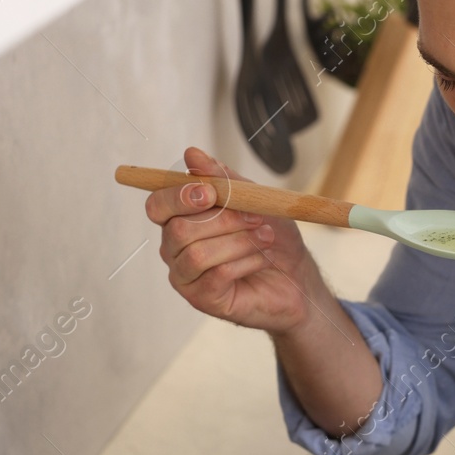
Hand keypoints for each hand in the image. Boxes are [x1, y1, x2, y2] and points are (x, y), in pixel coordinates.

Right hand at [146, 147, 323, 333]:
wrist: (296, 276)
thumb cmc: (270, 235)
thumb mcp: (252, 198)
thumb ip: (222, 179)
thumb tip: (191, 154)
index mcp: (179, 219)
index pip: (157, 206)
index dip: (178, 197)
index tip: (211, 192)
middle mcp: (175, 249)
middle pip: (178, 230)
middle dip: (223, 220)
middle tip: (257, 217)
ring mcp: (186, 277)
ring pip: (197, 255)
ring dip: (238, 242)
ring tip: (265, 238)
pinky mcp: (203, 300)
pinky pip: (216, 276)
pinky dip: (245, 262)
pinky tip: (261, 259)